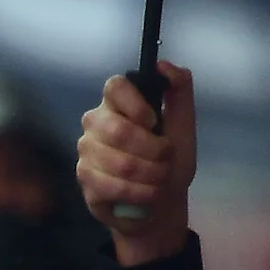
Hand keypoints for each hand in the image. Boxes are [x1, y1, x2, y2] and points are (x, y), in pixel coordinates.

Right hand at [76, 62, 196, 266]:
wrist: (161, 204)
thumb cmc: (170, 161)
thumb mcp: (183, 125)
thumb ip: (179, 90)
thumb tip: (164, 64)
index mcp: (118, 104)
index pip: (114, 86)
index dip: (136, 104)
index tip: (154, 122)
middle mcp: (95, 123)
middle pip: (118, 129)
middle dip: (154, 151)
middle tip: (166, 160)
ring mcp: (86, 152)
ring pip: (120, 162)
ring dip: (152, 175)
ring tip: (160, 180)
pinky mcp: (85, 180)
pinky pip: (112, 186)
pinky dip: (140, 193)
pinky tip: (148, 194)